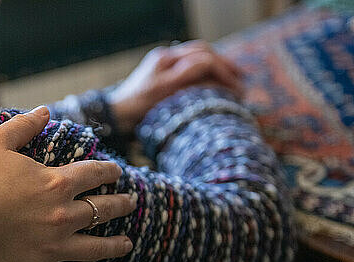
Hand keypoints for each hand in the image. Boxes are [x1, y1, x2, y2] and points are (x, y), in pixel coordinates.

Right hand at [0, 106, 135, 261]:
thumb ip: (25, 126)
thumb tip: (45, 110)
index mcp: (55, 184)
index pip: (95, 174)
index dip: (111, 172)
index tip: (118, 172)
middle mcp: (62, 216)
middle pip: (104, 210)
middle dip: (121, 205)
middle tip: (131, 203)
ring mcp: (52, 247)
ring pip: (96, 249)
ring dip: (115, 246)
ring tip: (128, 245)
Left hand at [108, 40, 242, 132]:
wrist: (115, 115)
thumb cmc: (136, 108)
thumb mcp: (163, 94)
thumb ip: (186, 78)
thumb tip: (210, 67)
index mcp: (166, 60)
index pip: (203, 58)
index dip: (223, 71)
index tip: (236, 88)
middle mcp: (166, 57)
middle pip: (203, 52)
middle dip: (224, 65)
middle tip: (241, 81)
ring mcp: (165, 64)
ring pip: (199, 57)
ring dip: (217, 67)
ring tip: (233, 81)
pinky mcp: (164, 74)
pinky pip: (191, 66)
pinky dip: (206, 73)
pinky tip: (214, 84)